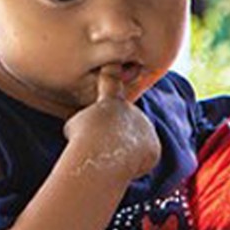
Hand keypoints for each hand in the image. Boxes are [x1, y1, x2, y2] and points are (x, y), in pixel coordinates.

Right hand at [61, 68, 161, 182]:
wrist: (102, 152)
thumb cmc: (82, 139)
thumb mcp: (75, 124)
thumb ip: (89, 121)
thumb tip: (94, 130)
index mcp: (111, 101)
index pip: (110, 83)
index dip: (112, 73)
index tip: (114, 62)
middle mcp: (132, 110)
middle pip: (122, 127)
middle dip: (113, 139)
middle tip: (100, 147)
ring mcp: (145, 127)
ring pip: (132, 145)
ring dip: (122, 153)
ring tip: (110, 156)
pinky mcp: (154, 146)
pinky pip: (141, 160)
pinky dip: (132, 167)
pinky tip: (122, 165)